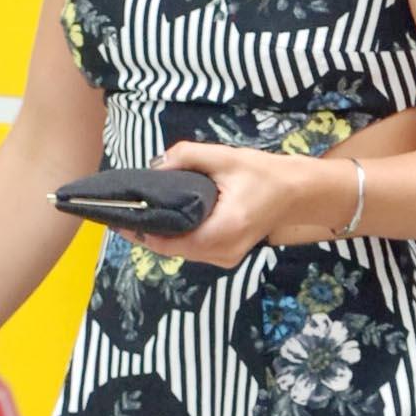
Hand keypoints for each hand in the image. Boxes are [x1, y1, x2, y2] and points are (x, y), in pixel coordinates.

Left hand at [135, 140, 355, 266]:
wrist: (299, 192)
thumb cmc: (265, 175)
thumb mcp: (226, 158)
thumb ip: (187, 156)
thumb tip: (154, 165)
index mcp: (221, 232)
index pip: (169, 242)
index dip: (140, 231)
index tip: (116, 218)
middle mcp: (221, 254)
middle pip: (171, 249)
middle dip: (146, 232)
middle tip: (122, 211)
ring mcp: (224, 259)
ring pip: (181, 251)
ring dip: (160, 235)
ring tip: (137, 213)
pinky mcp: (226, 255)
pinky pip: (193, 249)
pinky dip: (177, 236)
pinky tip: (163, 220)